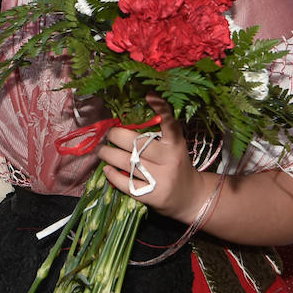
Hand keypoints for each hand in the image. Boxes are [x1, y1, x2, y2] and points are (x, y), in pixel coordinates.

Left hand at [96, 95, 203, 222]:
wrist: (190, 197)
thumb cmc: (177, 165)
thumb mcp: (175, 146)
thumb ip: (159, 134)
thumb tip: (132, 115)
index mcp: (176, 144)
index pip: (170, 124)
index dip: (161, 108)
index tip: (149, 95)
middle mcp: (169, 160)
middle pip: (136, 143)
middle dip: (116, 135)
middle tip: (109, 134)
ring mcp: (160, 179)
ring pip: (126, 162)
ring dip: (108, 154)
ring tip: (102, 150)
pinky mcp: (151, 195)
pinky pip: (125, 183)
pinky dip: (112, 175)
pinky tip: (107, 169)